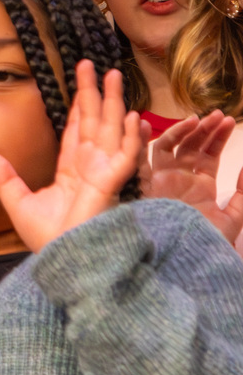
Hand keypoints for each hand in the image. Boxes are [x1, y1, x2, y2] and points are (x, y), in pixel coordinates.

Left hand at [0, 60, 141, 252]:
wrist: (59, 259)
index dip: (77, 106)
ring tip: (113, 75)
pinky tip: (131, 115)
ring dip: (113, 102)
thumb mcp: (17, 203)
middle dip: (94, 92)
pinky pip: (125, 155)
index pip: (75, 130)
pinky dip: (130, 136)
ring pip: (110, 129)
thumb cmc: (44, 239)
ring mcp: (102, 173)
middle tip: (92, 64)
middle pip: (93, 121)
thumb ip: (6, 179)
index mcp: (71, 171)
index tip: (79, 82)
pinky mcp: (111, 184)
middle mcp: (90, 167)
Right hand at [145, 111, 242, 243]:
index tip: (230, 121)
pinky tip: (144, 124)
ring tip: (200, 119)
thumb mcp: (233, 218)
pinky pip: (141, 158)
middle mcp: (180, 178)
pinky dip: (140, 140)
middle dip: (203, 129)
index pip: (208, 154)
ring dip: (182, 130)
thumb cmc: (209, 242)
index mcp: (200, 185)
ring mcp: (162, 179)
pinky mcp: (147, 184)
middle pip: (190, 145)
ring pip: (169, 146)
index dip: (218, 137)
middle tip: (218, 115)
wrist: (187, 259)